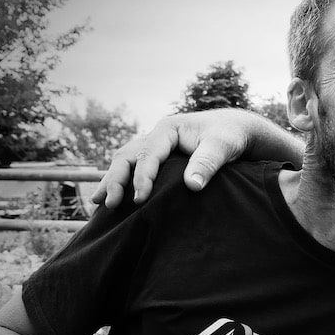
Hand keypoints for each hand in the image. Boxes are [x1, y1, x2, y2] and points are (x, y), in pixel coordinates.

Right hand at [95, 110, 255, 207]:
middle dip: (116, 180)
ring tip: (98, 203)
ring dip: (112, 181)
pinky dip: (122, 181)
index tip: (140, 200)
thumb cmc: (229, 137)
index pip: (147, 154)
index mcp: (168, 129)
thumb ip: (207, 163)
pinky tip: (114, 197)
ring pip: (125, 161)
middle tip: (111, 205)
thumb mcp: (222, 147)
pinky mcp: (159, 157)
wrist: (236, 130)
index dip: (142, 177)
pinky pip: (134, 167)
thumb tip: (192, 186)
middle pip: (127, 156)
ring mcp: (155, 145)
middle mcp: (156, 135)